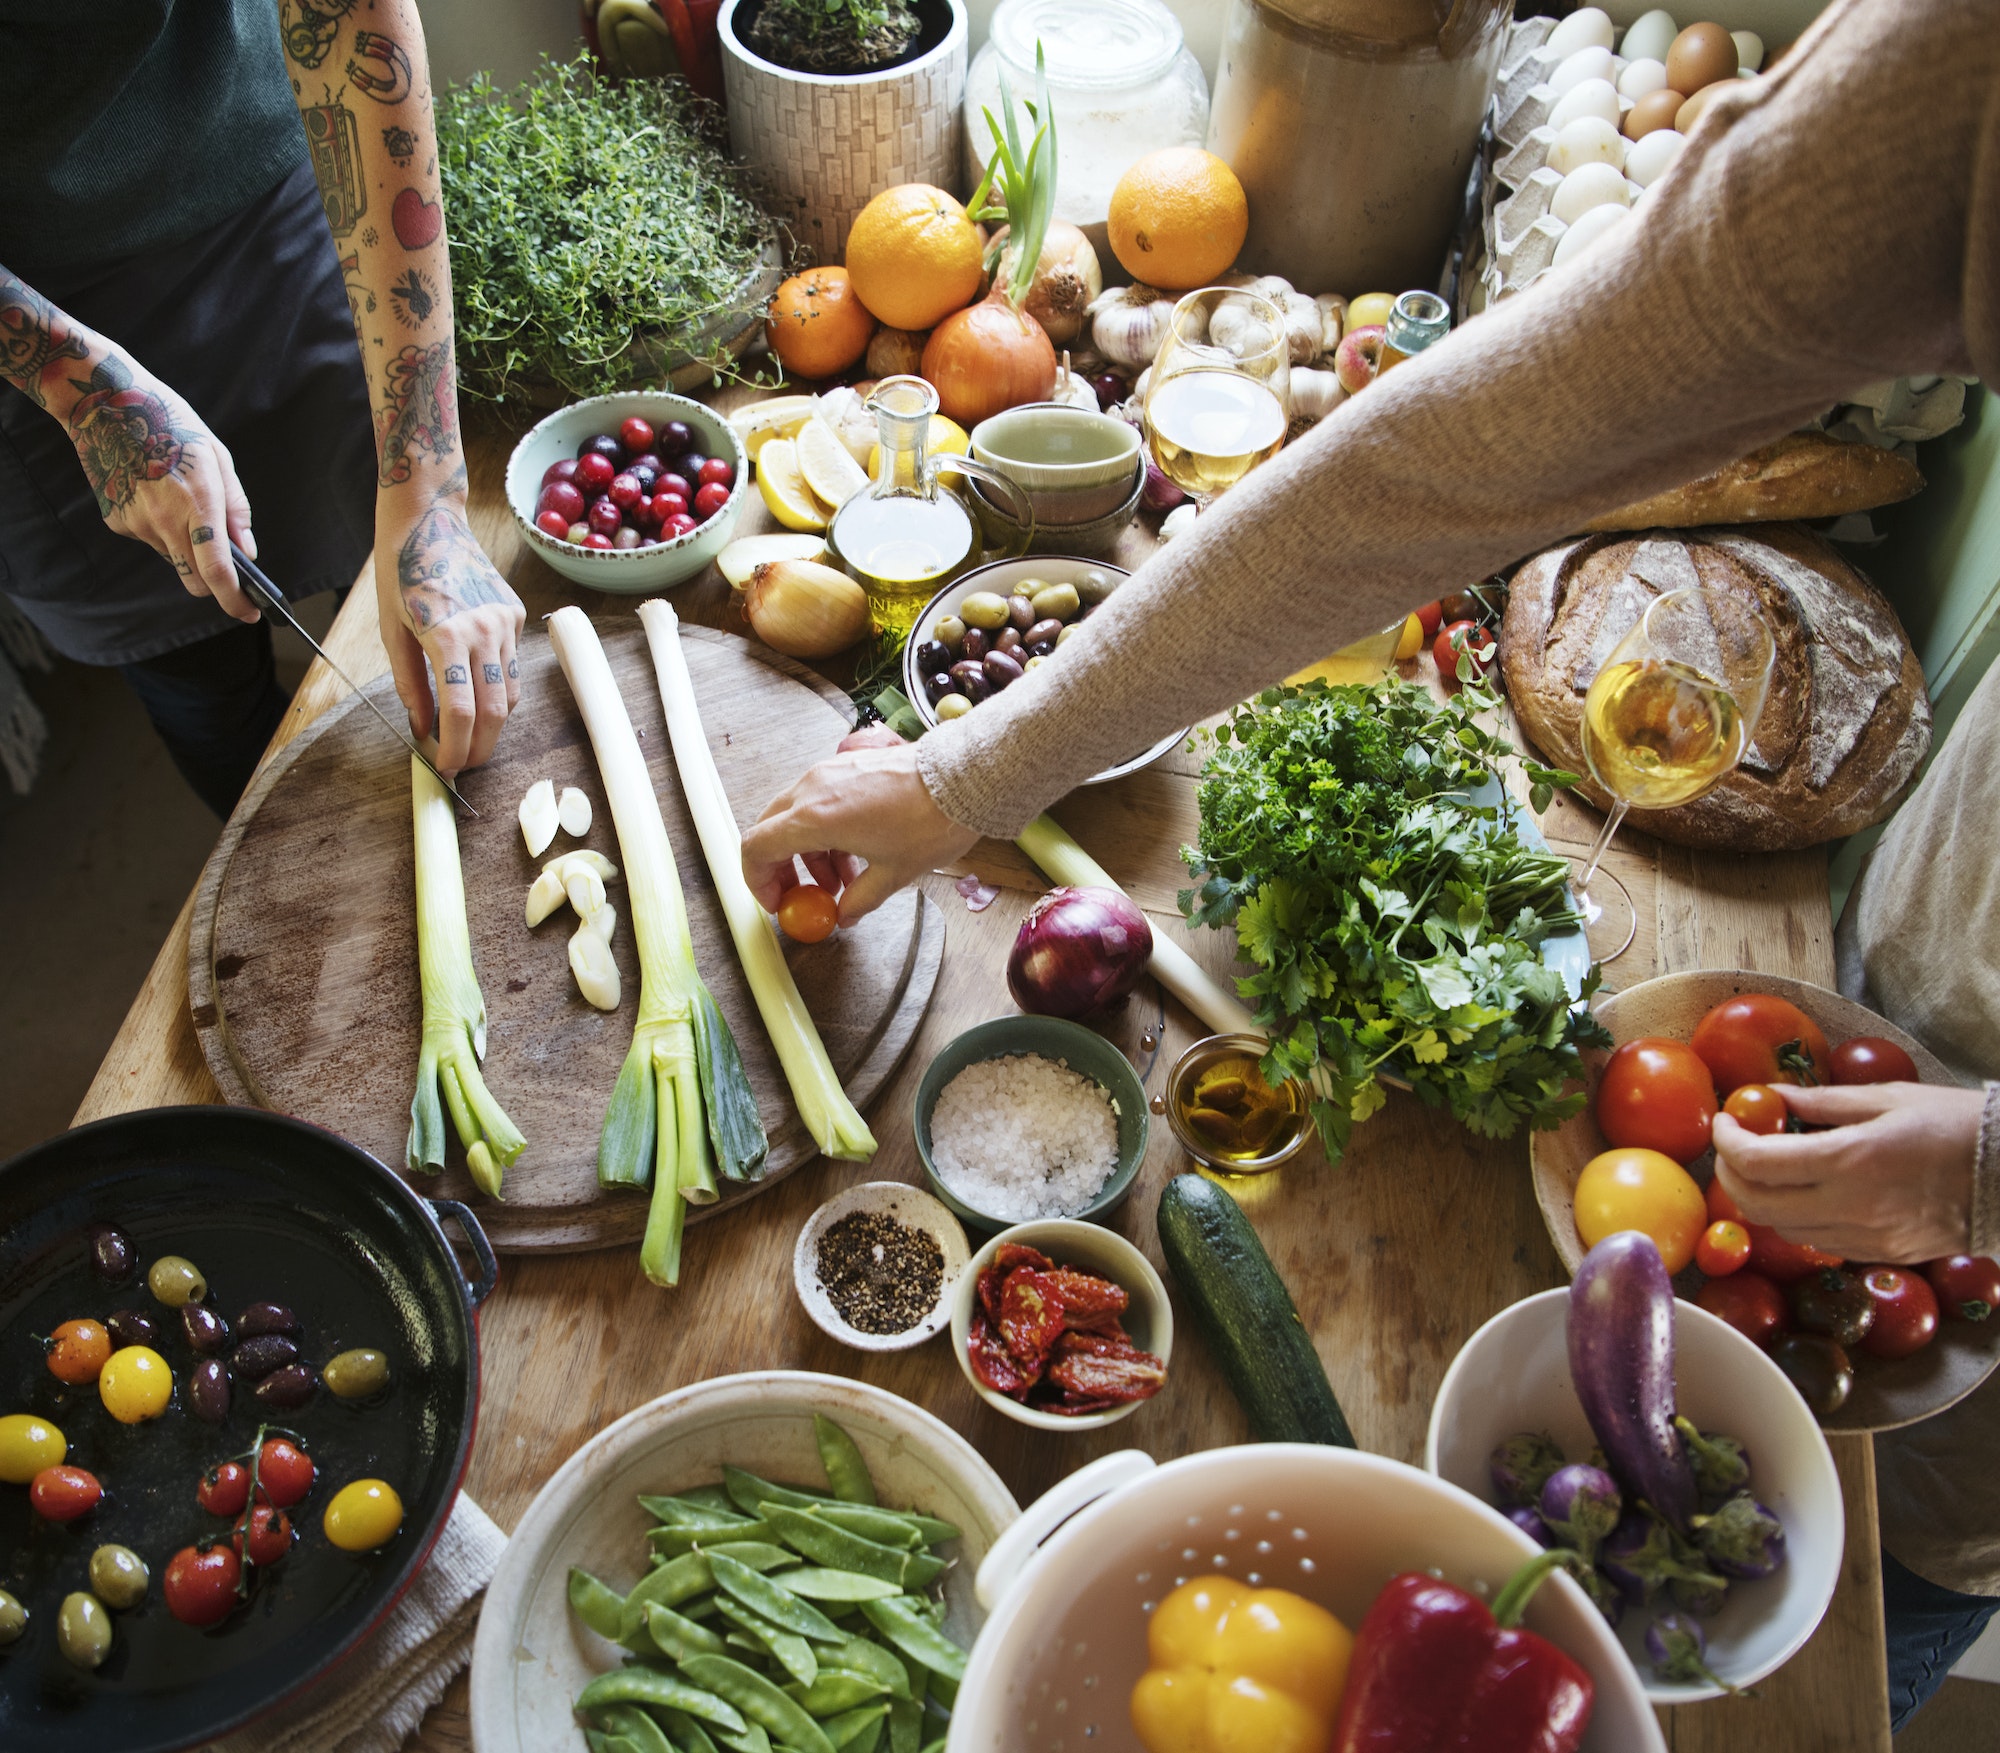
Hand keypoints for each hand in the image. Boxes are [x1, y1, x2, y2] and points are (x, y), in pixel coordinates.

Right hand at [66, 353, 259, 620]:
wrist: (104, 404)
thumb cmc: (170, 423)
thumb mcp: (217, 457)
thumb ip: (236, 508)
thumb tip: (248, 551)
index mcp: (199, 504)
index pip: (218, 572)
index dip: (236, 601)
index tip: (250, 614)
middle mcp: (166, 521)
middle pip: (195, 580)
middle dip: (215, 585)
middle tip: (227, 571)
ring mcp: (137, 523)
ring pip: (172, 559)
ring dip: (185, 549)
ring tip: (180, 503)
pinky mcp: (117, 522)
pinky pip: (149, 540)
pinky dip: (160, 530)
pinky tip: (154, 495)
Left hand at [377, 471, 523, 773]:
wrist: (429, 519)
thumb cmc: (400, 572)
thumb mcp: (391, 631)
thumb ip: (410, 685)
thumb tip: (422, 729)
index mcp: (446, 635)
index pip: (460, 711)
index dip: (455, 749)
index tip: (446, 769)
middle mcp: (485, 630)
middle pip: (495, 711)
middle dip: (480, 748)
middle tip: (462, 765)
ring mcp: (506, 622)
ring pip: (510, 693)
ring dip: (491, 722)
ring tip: (467, 734)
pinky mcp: (517, 614)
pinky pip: (512, 666)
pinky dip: (497, 688)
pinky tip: (476, 687)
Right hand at [741, 731, 976, 924]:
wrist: (963, 777)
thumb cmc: (930, 821)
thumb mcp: (893, 874)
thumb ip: (859, 899)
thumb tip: (844, 915)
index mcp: (814, 818)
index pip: (756, 847)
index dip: (758, 880)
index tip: (777, 901)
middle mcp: (812, 788)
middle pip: (771, 830)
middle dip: (782, 867)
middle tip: (804, 894)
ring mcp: (828, 772)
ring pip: (796, 816)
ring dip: (808, 851)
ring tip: (841, 880)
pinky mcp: (846, 766)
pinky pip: (818, 800)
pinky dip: (824, 830)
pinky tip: (854, 852)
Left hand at [1712, 1081, 1984, 1262]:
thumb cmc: (1957, 1125)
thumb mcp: (1887, 1098)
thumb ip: (1821, 1102)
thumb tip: (1770, 1097)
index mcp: (1850, 1162)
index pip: (1758, 1162)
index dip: (1727, 1141)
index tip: (1724, 1121)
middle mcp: (1850, 1208)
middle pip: (1755, 1205)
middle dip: (1730, 1173)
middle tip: (1734, 1145)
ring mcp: (1865, 1238)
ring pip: (1781, 1229)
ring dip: (1760, 1198)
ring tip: (1767, 1165)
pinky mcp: (1879, 1254)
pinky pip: (1816, 1241)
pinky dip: (1794, 1217)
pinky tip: (1804, 1190)